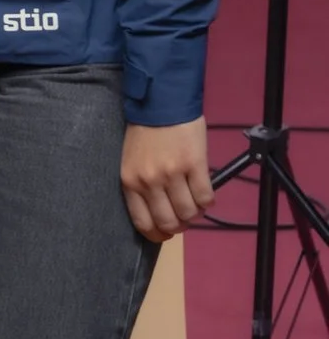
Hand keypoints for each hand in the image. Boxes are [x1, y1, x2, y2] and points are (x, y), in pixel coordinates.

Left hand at [121, 117, 214, 241]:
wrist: (161, 103)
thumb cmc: (145, 132)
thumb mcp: (132, 160)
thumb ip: (142, 185)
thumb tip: (159, 212)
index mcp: (129, 181)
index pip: (143, 223)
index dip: (158, 235)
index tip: (166, 233)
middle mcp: (149, 181)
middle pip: (169, 222)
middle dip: (180, 225)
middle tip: (184, 216)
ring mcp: (172, 174)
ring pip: (190, 213)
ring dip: (196, 213)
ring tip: (195, 202)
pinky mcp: (194, 166)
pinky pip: (206, 198)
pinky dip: (208, 201)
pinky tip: (204, 193)